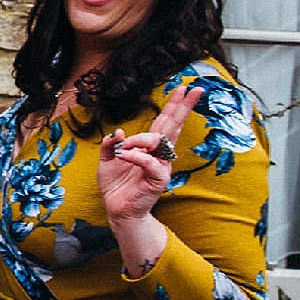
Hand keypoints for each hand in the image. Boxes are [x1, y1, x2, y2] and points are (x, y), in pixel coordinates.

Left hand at [98, 84, 200, 228]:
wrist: (117, 210)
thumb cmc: (116, 186)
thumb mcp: (107, 160)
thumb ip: (111, 144)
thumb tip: (119, 131)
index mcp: (149, 147)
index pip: (164, 123)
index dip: (173, 106)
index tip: (183, 88)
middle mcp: (159, 154)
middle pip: (172, 126)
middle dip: (182, 107)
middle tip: (192, 89)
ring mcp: (161, 166)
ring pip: (159, 142)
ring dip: (141, 139)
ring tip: (125, 146)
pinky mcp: (159, 179)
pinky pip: (150, 162)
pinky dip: (135, 156)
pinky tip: (124, 155)